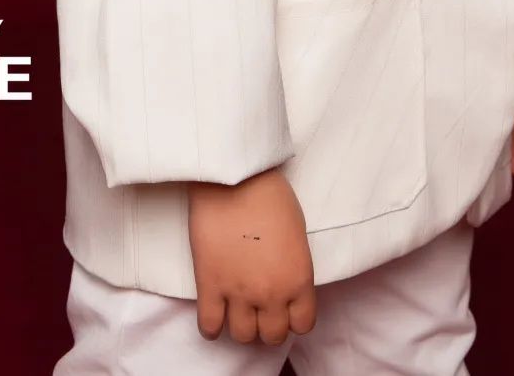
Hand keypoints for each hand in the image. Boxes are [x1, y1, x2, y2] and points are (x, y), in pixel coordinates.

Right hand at [188, 166, 315, 345]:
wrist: (234, 176)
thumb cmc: (269, 194)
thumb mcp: (297, 232)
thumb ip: (293, 266)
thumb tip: (283, 281)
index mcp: (299, 279)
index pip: (303, 324)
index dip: (292, 317)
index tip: (283, 307)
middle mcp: (272, 293)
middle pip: (272, 335)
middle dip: (267, 323)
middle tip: (259, 306)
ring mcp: (239, 292)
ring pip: (243, 336)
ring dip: (241, 324)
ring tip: (236, 307)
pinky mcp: (210, 285)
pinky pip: (210, 327)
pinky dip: (211, 326)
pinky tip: (214, 310)